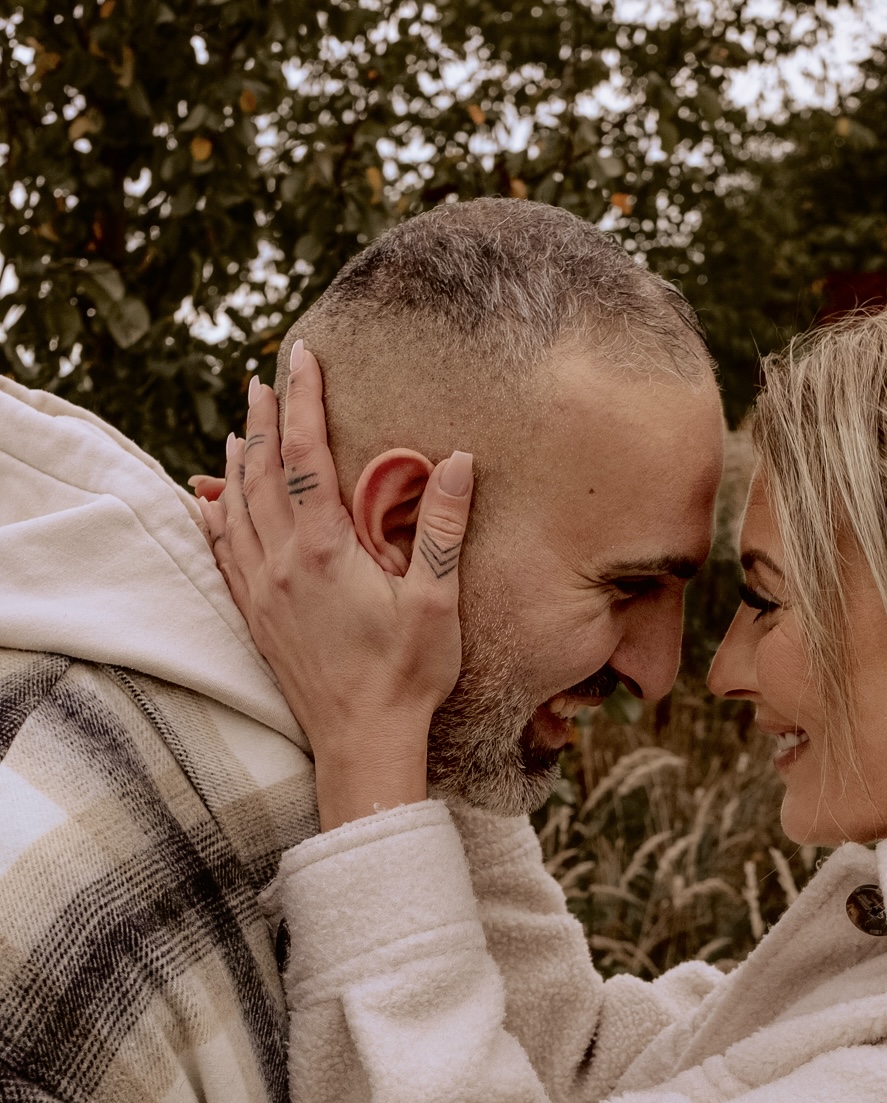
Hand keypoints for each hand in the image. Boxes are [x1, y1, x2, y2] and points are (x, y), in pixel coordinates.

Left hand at [200, 344, 473, 829]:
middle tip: (265, 380)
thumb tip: (456, 460)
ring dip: (239, 464)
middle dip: (264, 421)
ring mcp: (262, 593)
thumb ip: (440, 528)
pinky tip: (213, 504)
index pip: (307, 456)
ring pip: (236, 510)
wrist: (362, 744)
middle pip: (263, 474)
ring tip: (242, 430)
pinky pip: (224, 554)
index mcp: (324, 552)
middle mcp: (282, 565)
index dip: (303, 401)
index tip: (301, 357)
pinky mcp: (257, 619)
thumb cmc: (407, 678)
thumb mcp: (436, 602)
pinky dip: (218, 517)